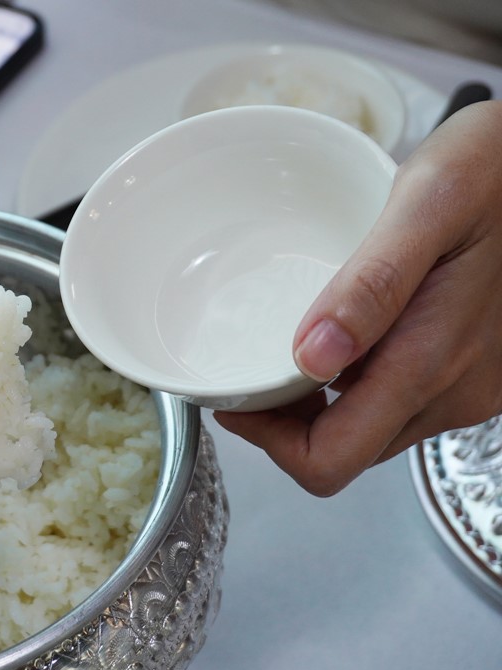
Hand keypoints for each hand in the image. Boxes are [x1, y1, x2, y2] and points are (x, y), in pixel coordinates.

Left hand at [215, 100, 501, 495]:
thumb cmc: (493, 169)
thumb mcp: (428, 203)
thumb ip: (373, 283)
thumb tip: (311, 357)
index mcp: (430, 362)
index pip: (330, 459)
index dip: (269, 442)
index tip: (236, 398)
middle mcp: (454, 392)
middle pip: (343, 452)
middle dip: (283, 426)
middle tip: (247, 372)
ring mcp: (468, 387)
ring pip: (368, 431)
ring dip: (315, 408)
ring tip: (283, 350)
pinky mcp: (474, 373)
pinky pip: (397, 402)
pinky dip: (353, 387)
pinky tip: (338, 339)